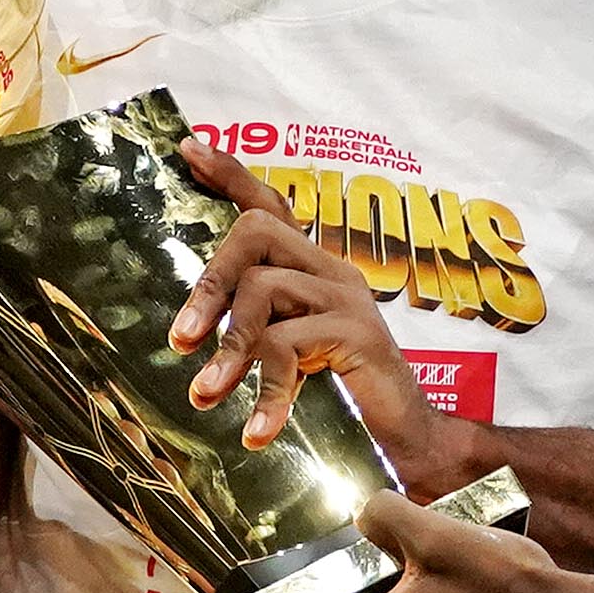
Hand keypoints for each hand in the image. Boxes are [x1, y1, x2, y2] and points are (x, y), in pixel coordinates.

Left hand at [170, 138, 484, 493]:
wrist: (411, 445)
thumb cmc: (347, 402)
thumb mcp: (296, 356)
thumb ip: (260, 331)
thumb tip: (192, 333)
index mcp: (317, 270)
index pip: (272, 206)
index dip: (230, 175)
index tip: (188, 147)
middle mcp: (334, 271)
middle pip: (255, 233)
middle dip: (210, 284)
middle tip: (182, 339)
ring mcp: (348, 299)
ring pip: (263, 290)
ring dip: (229, 347)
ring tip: (207, 395)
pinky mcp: (356, 334)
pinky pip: (289, 346)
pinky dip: (268, 392)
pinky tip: (257, 432)